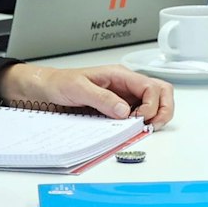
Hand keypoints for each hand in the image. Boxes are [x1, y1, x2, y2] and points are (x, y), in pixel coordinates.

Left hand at [0, 62, 174, 126]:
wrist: (44, 90)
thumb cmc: (59, 83)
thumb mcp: (78, 88)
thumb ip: (102, 98)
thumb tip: (124, 111)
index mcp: (120, 75)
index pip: (151, 86)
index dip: (152, 104)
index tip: (139, 118)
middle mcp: (125, 86)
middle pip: (161, 92)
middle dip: (163, 109)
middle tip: (152, 125)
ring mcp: (123, 99)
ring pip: (153, 104)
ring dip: (155, 116)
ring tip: (144, 129)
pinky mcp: (116, 110)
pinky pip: (137, 116)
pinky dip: (141, 124)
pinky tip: (132, 130)